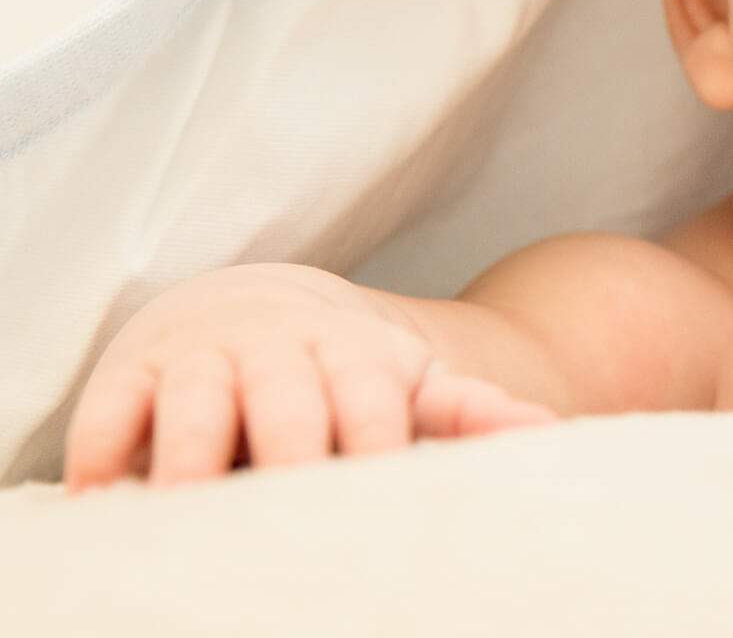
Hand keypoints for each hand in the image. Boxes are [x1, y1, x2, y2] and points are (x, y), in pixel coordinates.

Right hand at [64, 263, 554, 490]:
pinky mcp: (134, 374)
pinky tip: (102, 496)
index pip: (367, 398)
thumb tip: (548, 432)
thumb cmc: (344, 372)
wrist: (256, 309)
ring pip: (196, 399)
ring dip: (188, 449)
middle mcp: (277, 352)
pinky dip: (102, 446)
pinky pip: (112, 407)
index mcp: (352, 356)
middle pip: (285, 399)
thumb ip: (469, 412)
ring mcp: (204, 359)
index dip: (373, 438)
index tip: (379, 484)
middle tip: (288, 506)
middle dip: (288, 445)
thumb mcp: (407, 383)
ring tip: (185, 505)